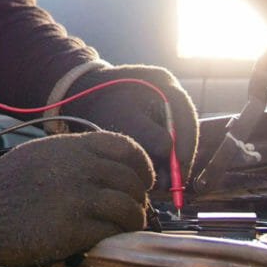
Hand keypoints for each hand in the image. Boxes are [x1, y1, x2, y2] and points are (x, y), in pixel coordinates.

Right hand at [0, 131, 153, 266]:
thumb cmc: (4, 185)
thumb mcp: (41, 155)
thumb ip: (74, 156)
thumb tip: (107, 169)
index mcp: (72, 147)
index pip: (126, 148)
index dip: (141, 165)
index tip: (142, 180)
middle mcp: (80, 168)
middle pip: (132, 180)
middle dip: (139, 197)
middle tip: (134, 209)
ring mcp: (78, 198)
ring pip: (129, 208)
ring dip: (134, 220)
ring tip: (127, 227)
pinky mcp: (73, 229)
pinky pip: (112, 232)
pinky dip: (117, 236)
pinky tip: (109, 239)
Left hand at [62, 64, 198, 175]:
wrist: (80, 93)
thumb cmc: (100, 104)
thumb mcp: (124, 121)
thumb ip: (150, 136)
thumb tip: (170, 154)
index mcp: (164, 83)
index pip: (186, 118)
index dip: (186, 148)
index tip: (180, 174)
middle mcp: (169, 90)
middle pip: (184, 127)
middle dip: (179, 157)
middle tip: (174, 184)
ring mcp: (163, 100)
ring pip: (176, 133)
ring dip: (171, 157)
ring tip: (163, 181)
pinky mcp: (154, 111)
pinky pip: (164, 134)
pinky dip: (161, 153)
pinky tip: (155, 169)